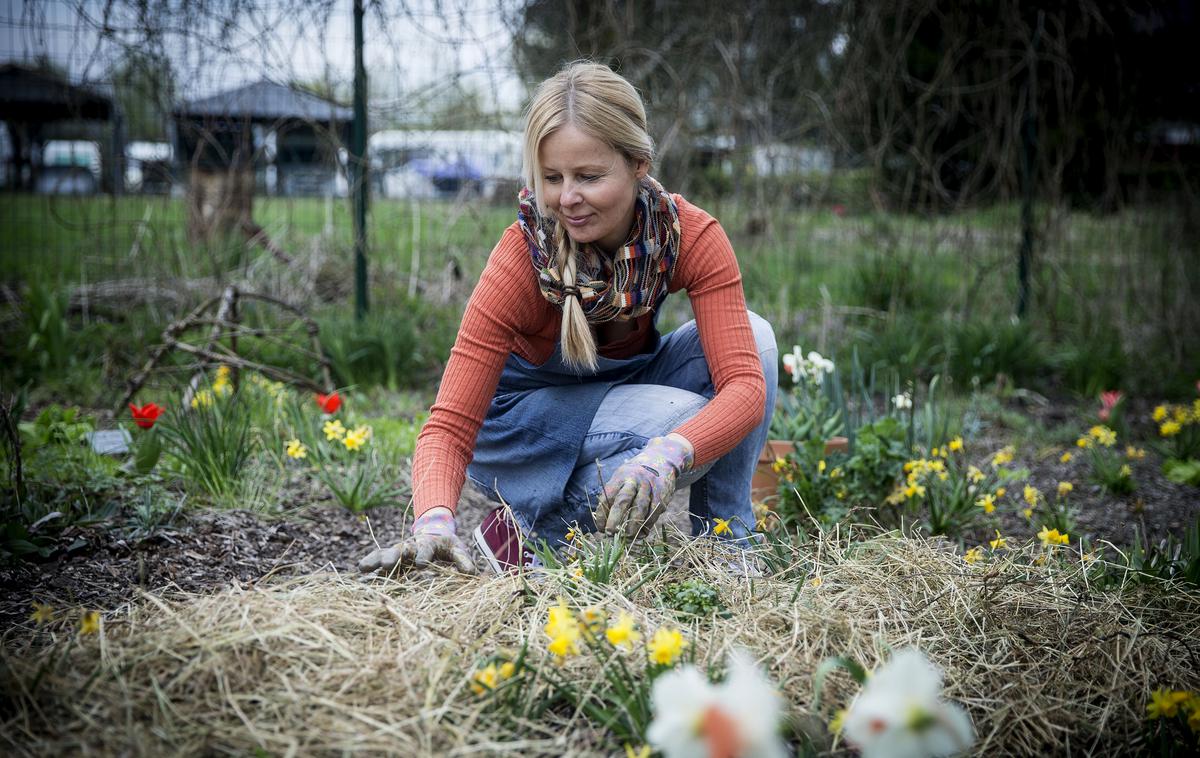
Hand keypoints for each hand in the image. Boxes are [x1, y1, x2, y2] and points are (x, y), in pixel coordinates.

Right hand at [358, 507, 476, 573]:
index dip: (423, 556)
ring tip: (363, 567)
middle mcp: (411, 546)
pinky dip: (370, 566)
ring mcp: (399, 551)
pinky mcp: (392, 558)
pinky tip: (360, 574)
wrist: (434, 533)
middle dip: (393, 556)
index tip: (421, 565)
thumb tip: (472, 573)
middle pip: (401, 549)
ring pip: (385, 553)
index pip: (426, 550)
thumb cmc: (447, 545)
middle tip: (386, 564)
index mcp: (429, 543)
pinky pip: (378, 560)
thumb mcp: (457, 550)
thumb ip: (463, 560)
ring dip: (376, 560)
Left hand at [595, 434, 693, 537]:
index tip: (600, 529)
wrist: (662, 459)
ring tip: (627, 537)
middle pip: (623, 500)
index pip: (607, 496)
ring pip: (640, 508)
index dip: (602, 515)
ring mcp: (649, 486)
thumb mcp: (622, 477)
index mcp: (621, 476)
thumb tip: (603, 522)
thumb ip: (613, 495)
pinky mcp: (662, 494)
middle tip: (610, 533)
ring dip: (633, 526)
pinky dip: (647, 524)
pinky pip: (654, 512)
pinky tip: (642, 532)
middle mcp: (634, 480)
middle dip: (614, 519)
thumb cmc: (635, 475)